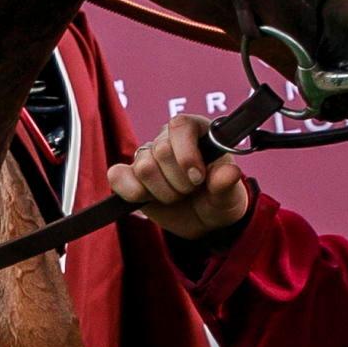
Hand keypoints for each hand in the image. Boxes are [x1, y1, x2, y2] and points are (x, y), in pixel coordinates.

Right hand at [106, 115, 251, 241]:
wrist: (204, 221)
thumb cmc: (219, 199)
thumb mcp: (230, 195)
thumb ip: (227, 183)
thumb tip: (230, 173)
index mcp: (196, 131)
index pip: (180, 126)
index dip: (187, 154)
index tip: (198, 178)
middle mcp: (168, 139)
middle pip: (161, 152)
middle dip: (179, 182)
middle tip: (191, 191)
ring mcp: (147, 156)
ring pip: (143, 168)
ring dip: (162, 192)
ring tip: (176, 196)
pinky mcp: (130, 176)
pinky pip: (117, 176)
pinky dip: (132, 192)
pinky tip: (149, 199)